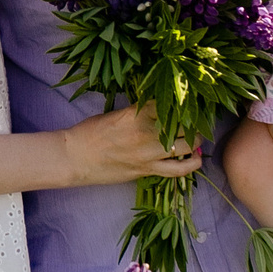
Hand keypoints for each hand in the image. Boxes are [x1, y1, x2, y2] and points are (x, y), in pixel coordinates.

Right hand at [63, 103, 201, 186]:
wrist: (75, 158)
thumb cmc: (90, 132)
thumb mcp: (115, 114)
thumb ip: (138, 112)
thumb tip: (158, 110)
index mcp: (136, 113)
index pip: (169, 103)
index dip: (181, 102)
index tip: (187, 101)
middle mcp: (145, 132)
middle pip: (183, 124)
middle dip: (192, 121)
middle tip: (195, 119)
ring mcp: (148, 154)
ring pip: (186, 146)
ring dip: (196, 140)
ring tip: (197, 137)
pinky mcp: (146, 171)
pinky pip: (177, 170)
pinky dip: (192, 165)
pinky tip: (197, 159)